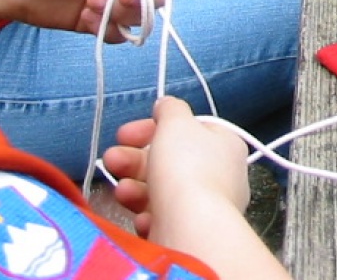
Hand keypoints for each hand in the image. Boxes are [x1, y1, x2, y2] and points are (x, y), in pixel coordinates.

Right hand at [104, 97, 251, 240]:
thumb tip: (166, 104)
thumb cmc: (187, 168)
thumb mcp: (176, 123)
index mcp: (224, 144)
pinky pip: (162, 219)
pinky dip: (148, 215)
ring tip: (121, 190)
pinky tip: (143, 217)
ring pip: (161, 191)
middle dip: (134, 159)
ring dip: (134, 187)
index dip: (152, 128)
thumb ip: (170, 109)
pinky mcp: (188, 232)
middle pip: (169, 161)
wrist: (190, 228)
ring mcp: (205, 206)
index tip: (125, 133)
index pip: (186, 130)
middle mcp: (220, 175)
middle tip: (112, 158)